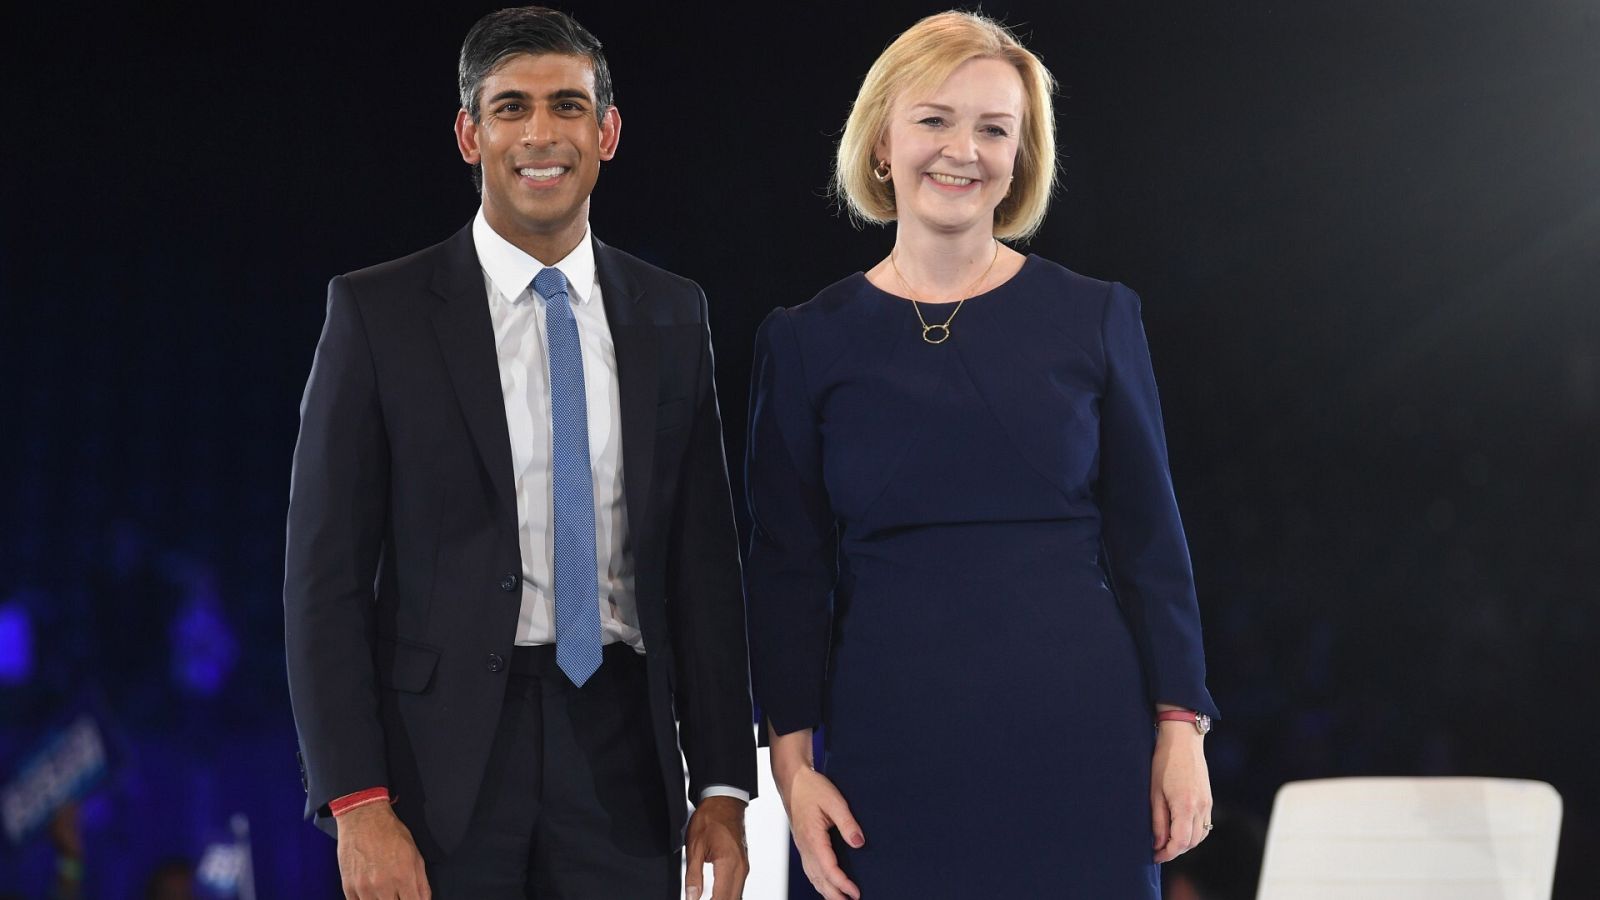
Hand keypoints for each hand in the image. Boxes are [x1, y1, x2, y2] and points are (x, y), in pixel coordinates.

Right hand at [336, 802, 430, 899]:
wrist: (364, 818)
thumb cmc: (390, 833)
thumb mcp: (415, 855)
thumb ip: (422, 883)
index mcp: (403, 877)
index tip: (411, 899)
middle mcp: (383, 886)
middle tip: (398, 894)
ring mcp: (364, 888)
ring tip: (385, 892)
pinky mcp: (349, 887)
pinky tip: (372, 893)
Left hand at [684, 795, 748, 899]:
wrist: (724, 802)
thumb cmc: (710, 820)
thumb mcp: (694, 848)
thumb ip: (693, 876)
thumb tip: (691, 897)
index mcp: (727, 864)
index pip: (721, 898)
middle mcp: (740, 868)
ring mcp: (744, 867)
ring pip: (736, 896)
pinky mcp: (743, 865)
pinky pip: (738, 887)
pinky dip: (728, 895)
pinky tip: (717, 897)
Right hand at [781, 768, 862, 899]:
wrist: (793, 781)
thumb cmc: (811, 789)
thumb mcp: (835, 801)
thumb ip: (847, 823)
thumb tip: (858, 842)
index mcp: (812, 838)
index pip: (828, 868)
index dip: (842, 883)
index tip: (855, 892)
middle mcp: (805, 846)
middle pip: (819, 879)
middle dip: (834, 895)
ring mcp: (802, 847)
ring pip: (813, 877)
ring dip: (826, 891)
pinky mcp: (803, 845)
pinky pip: (809, 869)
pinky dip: (818, 882)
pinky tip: (825, 886)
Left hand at [1151, 724, 1212, 863]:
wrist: (1183, 740)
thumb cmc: (1164, 762)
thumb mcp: (1154, 792)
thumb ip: (1158, 821)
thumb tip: (1158, 844)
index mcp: (1185, 806)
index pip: (1180, 842)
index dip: (1167, 853)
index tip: (1154, 855)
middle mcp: (1201, 807)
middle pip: (1192, 842)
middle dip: (1175, 850)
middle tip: (1157, 849)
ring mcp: (1207, 804)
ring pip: (1200, 836)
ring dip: (1185, 843)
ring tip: (1167, 840)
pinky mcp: (1208, 799)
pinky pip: (1205, 825)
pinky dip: (1194, 833)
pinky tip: (1180, 828)